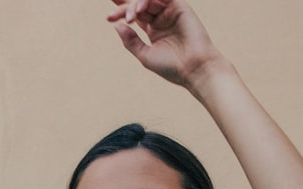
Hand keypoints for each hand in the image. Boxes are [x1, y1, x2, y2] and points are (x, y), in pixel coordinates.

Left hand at [106, 0, 223, 89]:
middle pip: (138, 4)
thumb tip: (116, 25)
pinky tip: (140, 9)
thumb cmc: (172, 67)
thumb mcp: (145, 55)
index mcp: (153, 30)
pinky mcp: (180, 7)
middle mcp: (161, 19)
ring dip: (135, 5)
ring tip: (130, 16)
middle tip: (112, 14)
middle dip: (124, 6)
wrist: (194, 69)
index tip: (108, 17)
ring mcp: (170, 12)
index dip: (121, 10)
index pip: (134, 14)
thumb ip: (130, 41)